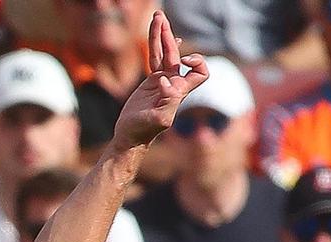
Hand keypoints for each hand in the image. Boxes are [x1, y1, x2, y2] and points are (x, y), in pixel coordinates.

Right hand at [111, 13, 208, 151]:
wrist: (130, 136)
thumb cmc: (143, 131)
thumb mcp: (158, 119)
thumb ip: (167, 101)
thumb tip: (167, 81)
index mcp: (180, 91)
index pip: (200, 72)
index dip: (195, 62)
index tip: (181, 62)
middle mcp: (175, 84)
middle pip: (179, 54)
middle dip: (169, 37)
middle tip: (160, 18)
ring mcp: (163, 81)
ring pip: (165, 53)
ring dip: (161, 35)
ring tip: (156, 16)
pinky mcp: (151, 81)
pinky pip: (155, 59)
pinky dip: (158, 45)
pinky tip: (163, 33)